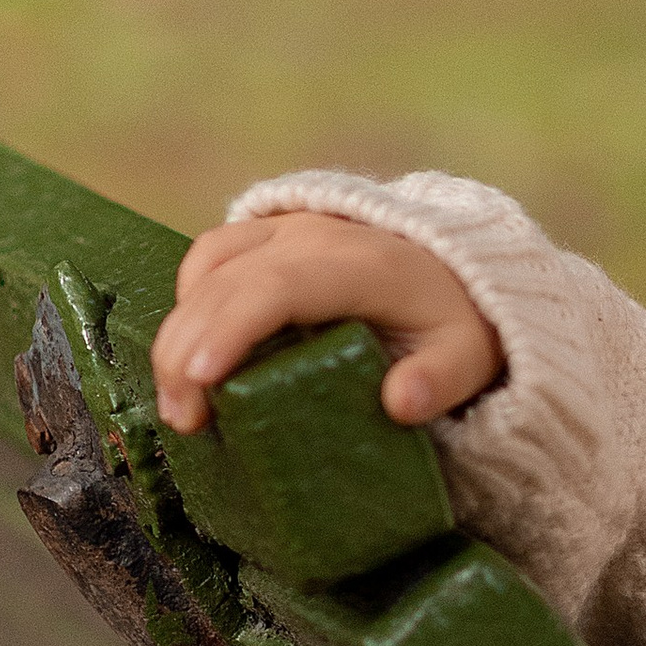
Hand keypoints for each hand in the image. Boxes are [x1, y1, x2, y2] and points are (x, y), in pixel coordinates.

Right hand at [151, 214, 504, 434]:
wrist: (453, 272)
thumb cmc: (454, 323)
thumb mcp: (468, 356)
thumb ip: (442, 380)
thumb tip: (402, 403)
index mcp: (361, 263)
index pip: (278, 286)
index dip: (230, 329)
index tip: (199, 380)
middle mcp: (315, 234)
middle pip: (227, 281)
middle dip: (187, 348)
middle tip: (182, 419)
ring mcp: (286, 227)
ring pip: (207, 266)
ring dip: (178, 331)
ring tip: (178, 400)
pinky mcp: (267, 233)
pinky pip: (210, 257)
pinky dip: (189, 304)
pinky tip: (190, 355)